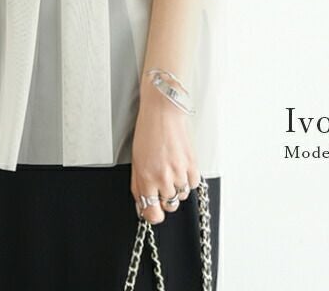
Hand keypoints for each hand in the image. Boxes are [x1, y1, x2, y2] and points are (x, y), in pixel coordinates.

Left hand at [130, 75, 199, 223]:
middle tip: (160, 180)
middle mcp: (163, 177)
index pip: (153, 213)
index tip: (153, 211)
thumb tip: (142, 206)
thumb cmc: (147, 132)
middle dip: (164, 197)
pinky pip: (192, 185)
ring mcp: (180, 172)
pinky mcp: (193, 165)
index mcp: (146, 177)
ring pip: (181, 196)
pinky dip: (187, 179)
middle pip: (169, 206)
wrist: (163, 112)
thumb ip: (138, 186)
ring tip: (169, 167)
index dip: (153, 216)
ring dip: (176, 187)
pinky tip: (179, 165)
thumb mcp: (136, 160)